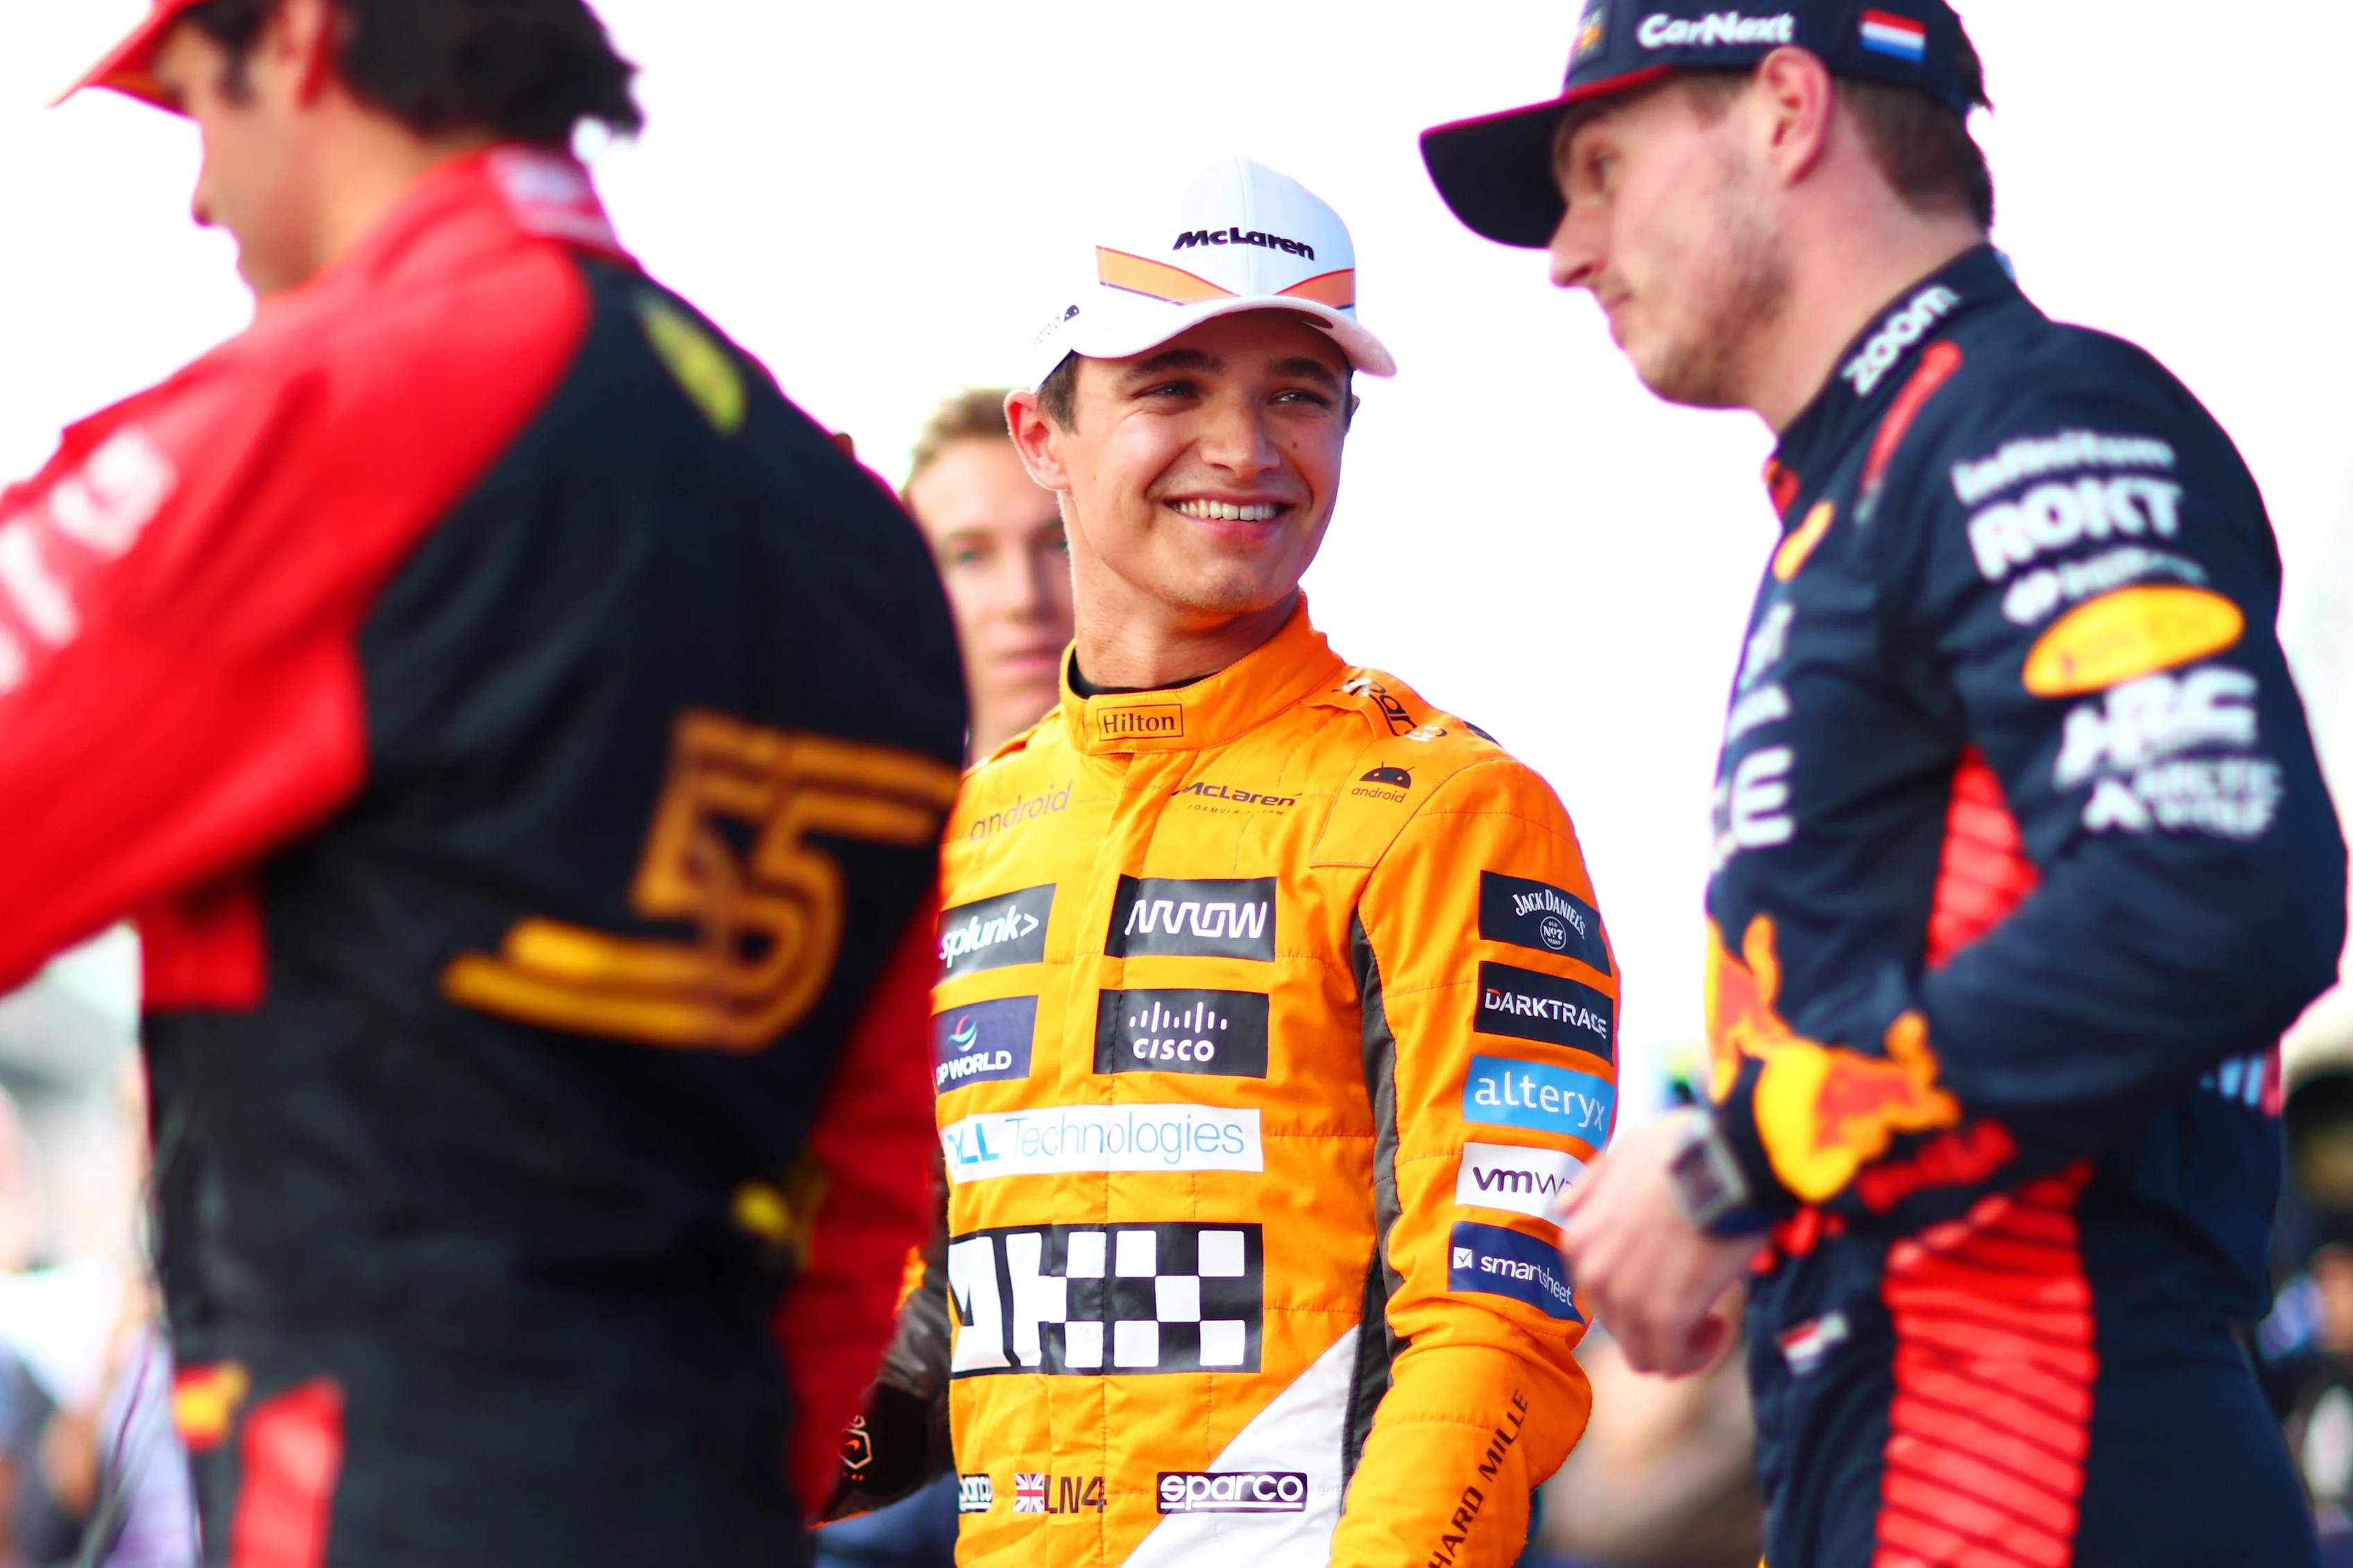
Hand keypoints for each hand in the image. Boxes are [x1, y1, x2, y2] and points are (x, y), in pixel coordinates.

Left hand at [1558, 1112, 1768, 1376]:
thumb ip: (1590, 1187)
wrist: (1724, 1158)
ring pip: (1645, 1353)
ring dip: (1676, 1343)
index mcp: (1578, 1240)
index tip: (1666, 1282)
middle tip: (1693, 1300)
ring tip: (1709, 1318)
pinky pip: (1674, 1361)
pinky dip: (1697, 1352)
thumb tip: (1565, 1208)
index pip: (1596, 1292)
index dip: (1633, 1294)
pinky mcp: (1666, 1317)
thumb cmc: (1682, 1150)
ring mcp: (1626, 1299)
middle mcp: (1593, 1274)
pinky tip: (1719, 1324)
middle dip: (1654, 1321)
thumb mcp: (1621, 1154)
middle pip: (1620, 1326)